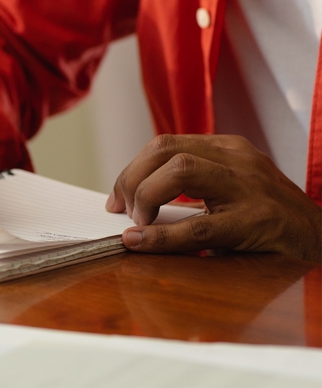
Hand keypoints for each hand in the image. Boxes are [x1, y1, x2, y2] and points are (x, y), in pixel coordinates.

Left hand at [106, 134, 321, 262]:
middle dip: (131, 178)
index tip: (116, 198)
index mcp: (228, 150)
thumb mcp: (229, 193)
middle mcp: (237, 159)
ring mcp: (249, 186)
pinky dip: (161, 236)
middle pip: (165, 149)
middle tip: (121, 210)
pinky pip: (199, 226)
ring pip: (179, 170)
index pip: (165, 145)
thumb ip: (189, 190)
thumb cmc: (270, 222)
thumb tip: (133, 204)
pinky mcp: (257, 221)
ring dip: (145, 196)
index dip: (132, 170)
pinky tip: (140, 242)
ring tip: (137, 223)